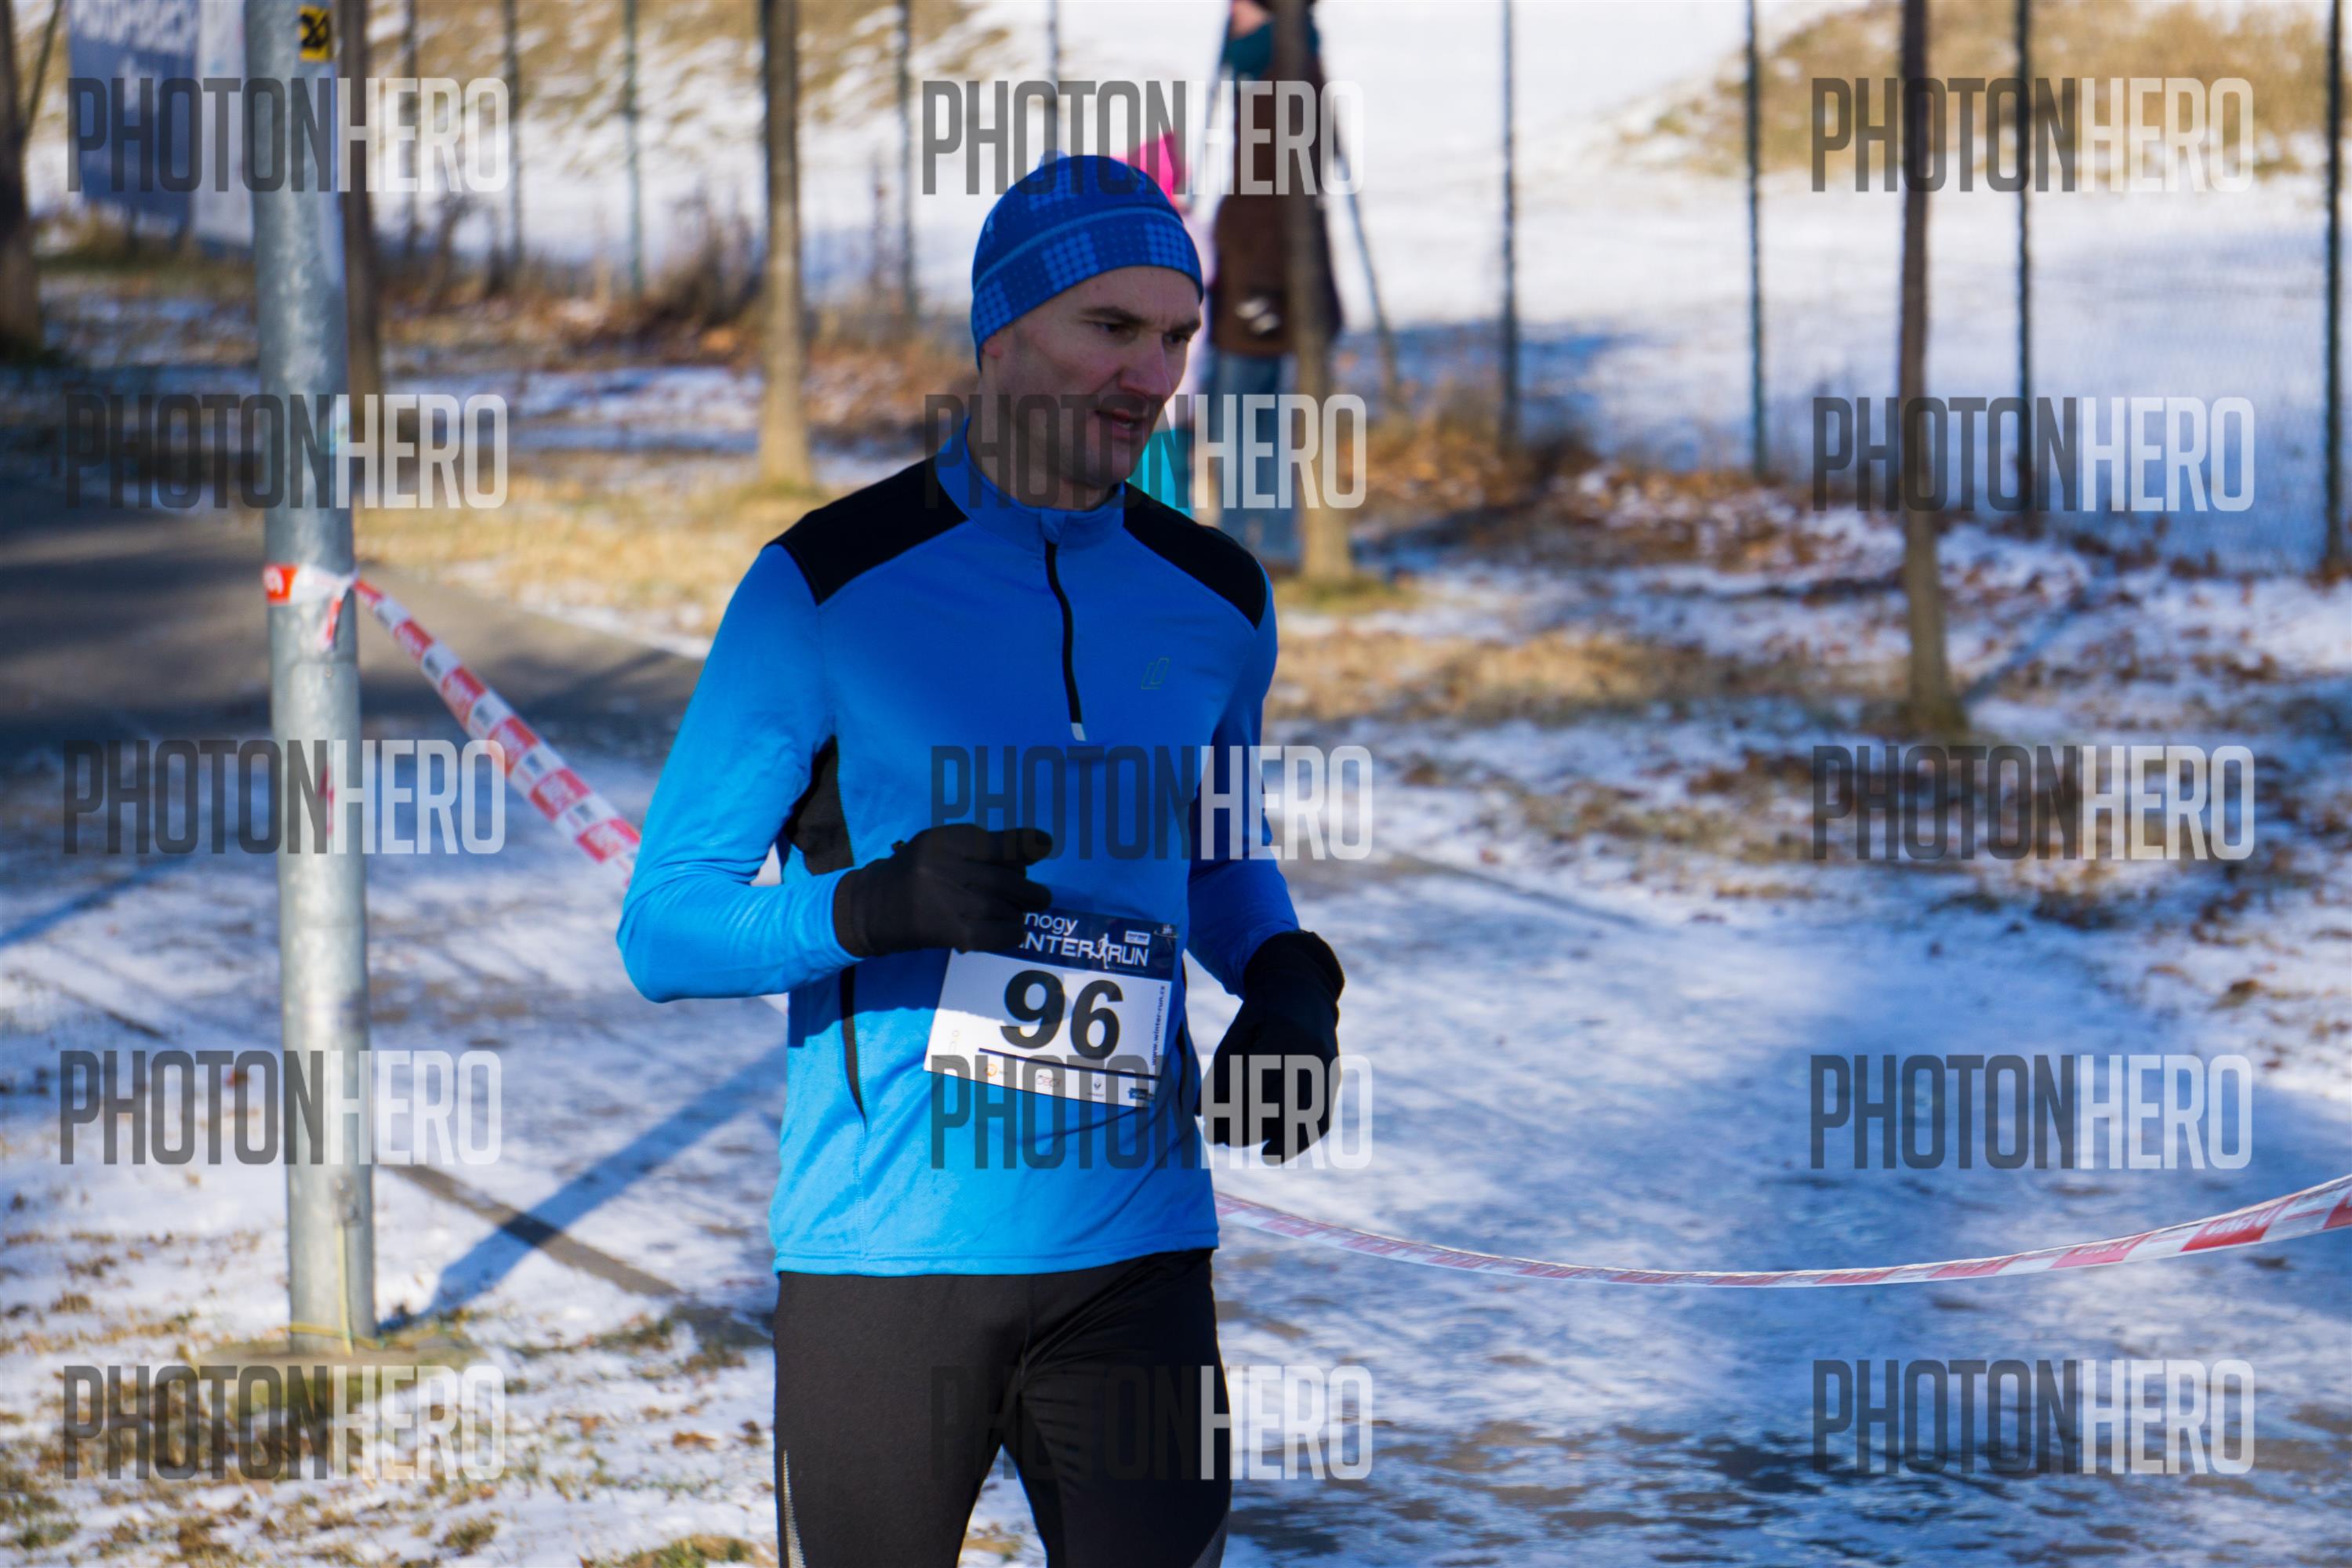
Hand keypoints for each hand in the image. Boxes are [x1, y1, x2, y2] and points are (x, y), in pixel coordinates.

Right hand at [832, 825, 1053, 958]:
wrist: (870, 908)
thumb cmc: (914, 874)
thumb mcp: (941, 846)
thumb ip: (986, 845)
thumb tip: (1043, 844)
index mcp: (945, 840)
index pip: (1002, 845)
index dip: (1027, 848)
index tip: (1044, 848)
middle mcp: (946, 867)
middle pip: (1009, 879)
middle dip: (1030, 891)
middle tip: (1039, 898)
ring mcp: (948, 900)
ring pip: (1006, 907)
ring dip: (1019, 913)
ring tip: (1018, 913)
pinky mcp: (950, 931)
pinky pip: (997, 933)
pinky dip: (1012, 933)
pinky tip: (1011, 930)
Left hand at [1207, 930, 1343, 1160]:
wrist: (1302, 992)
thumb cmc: (1261, 1015)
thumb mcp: (1237, 1034)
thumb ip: (1221, 1072)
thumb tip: (1200, 1113)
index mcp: (1282, 1036)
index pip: (1250, 1084)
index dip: (1227, 1110)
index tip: (1209, 1127)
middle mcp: (1309, 1054)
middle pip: (1275, 1104)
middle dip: (1244, 1126)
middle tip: (1220, 1138)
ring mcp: (1326, 1068)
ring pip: (1299, 1117)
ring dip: (1268, 1138)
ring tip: (1240, 1144)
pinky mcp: (1332, 1079)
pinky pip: (1319, 1119)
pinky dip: (1298, 1142)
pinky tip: (1271, 1154)